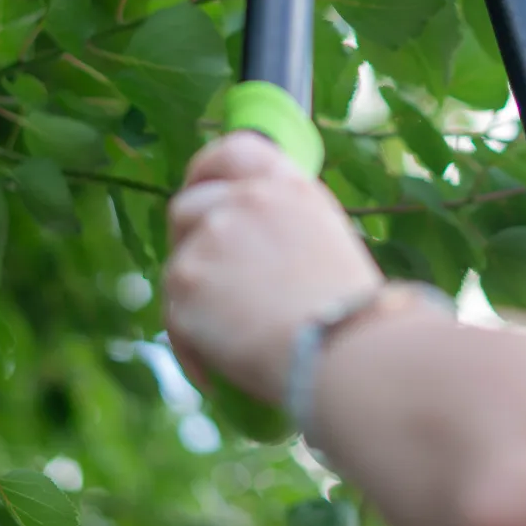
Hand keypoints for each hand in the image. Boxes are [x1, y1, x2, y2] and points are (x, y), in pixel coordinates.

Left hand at [165, 131, 383, 402]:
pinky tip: (215, 376)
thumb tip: (251, 251)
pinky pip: (173, 315)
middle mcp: (246, 200)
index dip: (208, 168)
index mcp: (287, 186)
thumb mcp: (327, 245)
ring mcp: (211, 236)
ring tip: (225, 345)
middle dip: (185, 243)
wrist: (343, 349)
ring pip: (178, 266)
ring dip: (194, 302)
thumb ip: (283, 230)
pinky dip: (190, 346)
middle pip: (187, 207)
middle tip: (199, 281)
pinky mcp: (186, 279)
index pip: (235, 149)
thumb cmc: (351, 316)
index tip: (199, 188)